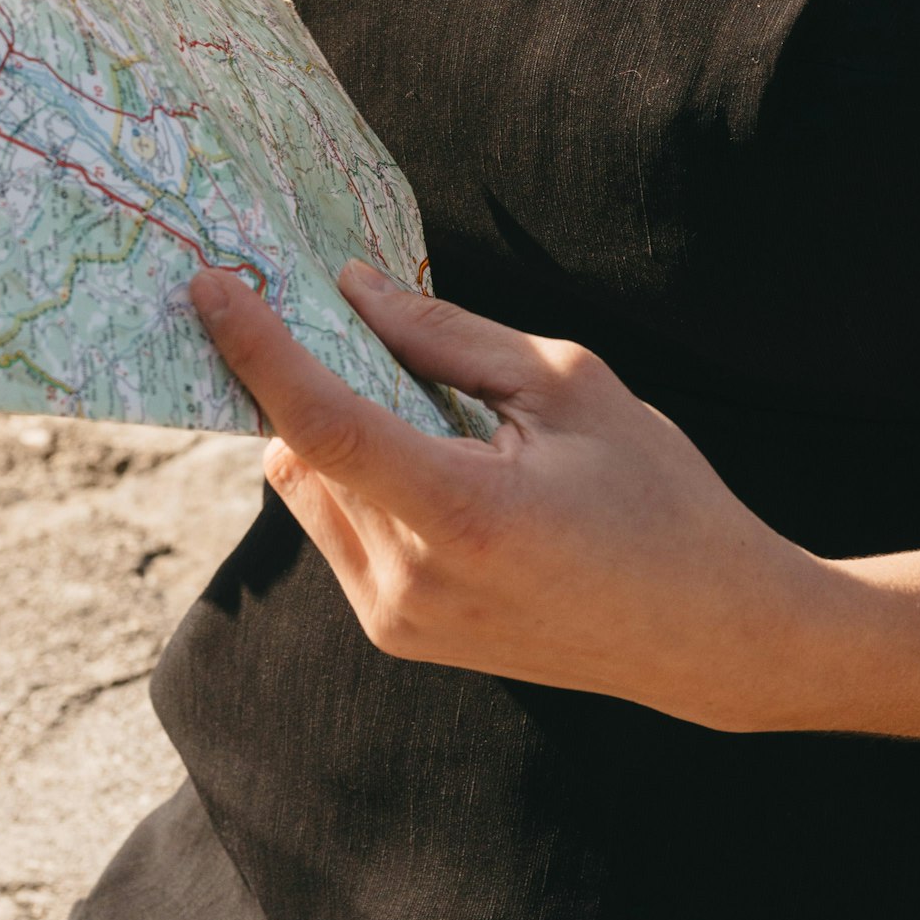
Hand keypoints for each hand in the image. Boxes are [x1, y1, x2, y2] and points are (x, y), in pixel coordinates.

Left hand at [192, 261, 835, 730]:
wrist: (710, 633)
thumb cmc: (657, 494)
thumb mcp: (568, 383)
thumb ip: (448, 336)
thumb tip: (352, 289)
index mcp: (462, 516)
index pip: (324, 425)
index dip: (258, 348)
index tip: (210, 284)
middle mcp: (413, 584)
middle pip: (305, 448)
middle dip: (306, 372)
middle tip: (340, 313)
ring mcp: (401, 622)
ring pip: (308, 488)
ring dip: (332, 427)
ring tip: (423, 402)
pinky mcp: (400, 635)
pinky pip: (337, 527)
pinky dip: (356, 474)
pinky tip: (430, 456)